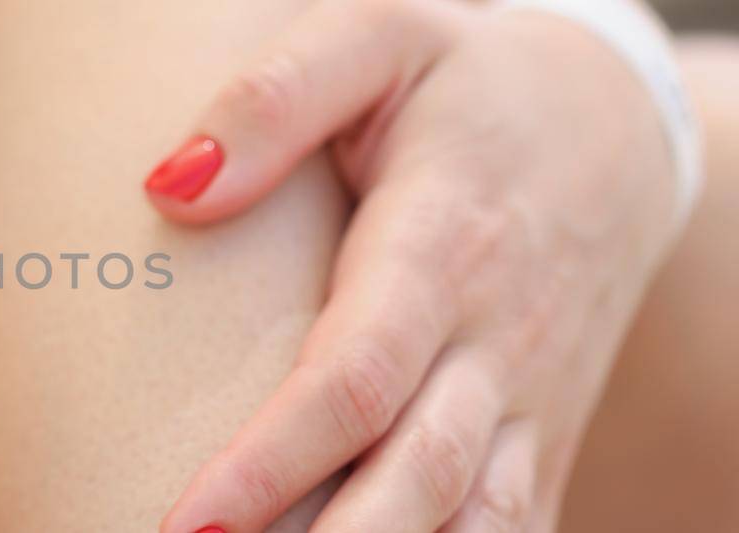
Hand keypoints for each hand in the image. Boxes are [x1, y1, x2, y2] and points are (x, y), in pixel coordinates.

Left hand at [145, 1, 685, 530]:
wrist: (612, 123)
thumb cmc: (466, 80)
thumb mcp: (376, 38)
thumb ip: (275, 99)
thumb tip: (171, 186)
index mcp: (442, 245)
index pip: (354, 377)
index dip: (271, 461)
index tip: (186, 523)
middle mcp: (494, 340)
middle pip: (417, 479)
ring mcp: (527, 399)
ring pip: (474, 524)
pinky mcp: (540, 434)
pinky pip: (508, 528)